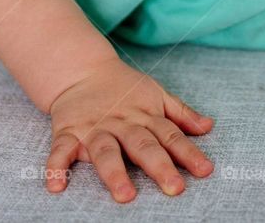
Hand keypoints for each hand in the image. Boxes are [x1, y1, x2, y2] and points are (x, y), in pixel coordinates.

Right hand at [44, 56, 214, 201]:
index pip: (170, 135)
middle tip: (175, 187)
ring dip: (114, 172)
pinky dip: (56, 167)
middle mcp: (122, 123)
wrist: (82, 69)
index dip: (188, 152)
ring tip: (125, 195)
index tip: (204, 171)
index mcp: (145, 115)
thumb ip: (181, 113)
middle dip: (159, 166)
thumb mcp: (156, 94)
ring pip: (105, 150)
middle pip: (142, 145)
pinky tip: (56, 186)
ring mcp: (95, 128)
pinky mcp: (68, 131)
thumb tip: (208, 126)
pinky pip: (60, 150)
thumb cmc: (124, 89)